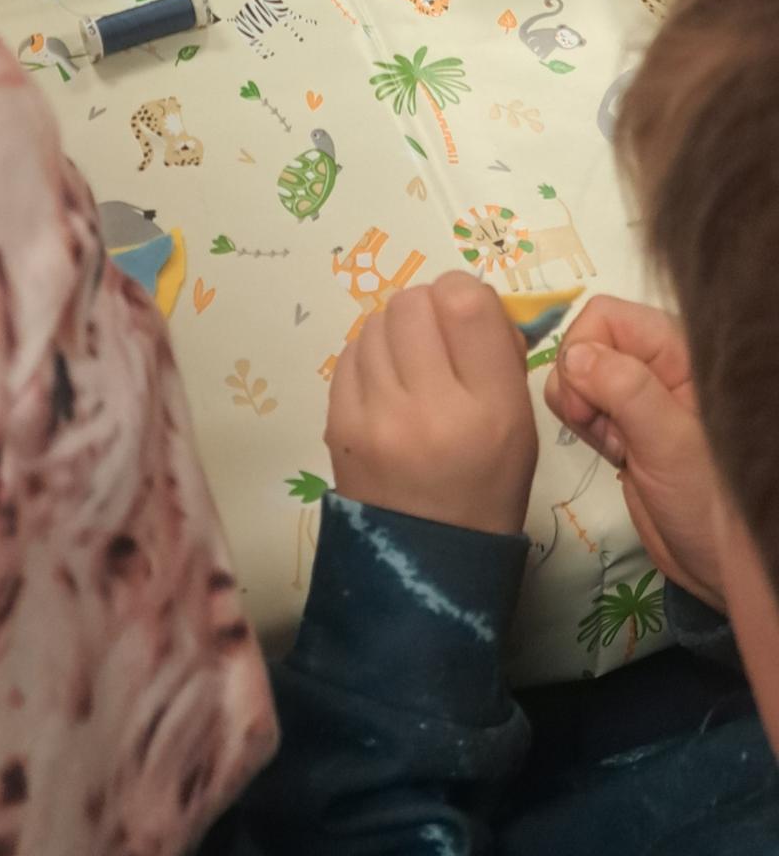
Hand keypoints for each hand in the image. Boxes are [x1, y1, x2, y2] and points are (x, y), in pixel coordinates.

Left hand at [327, 272, 538, 535]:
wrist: (427, 561)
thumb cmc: (485, 486)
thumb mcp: (519, 422)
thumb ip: (498, 352)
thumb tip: (467, 297)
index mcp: (491, 409)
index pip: (466, 303)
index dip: (465, 294)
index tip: (467, 314)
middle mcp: (431, 409)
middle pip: (413, 302)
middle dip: (428, 308)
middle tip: (437, 338)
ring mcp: (376, 418)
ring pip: (375, 322)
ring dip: (396, 330)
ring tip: (410, 364)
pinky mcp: (337, 425)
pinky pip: (348, 353)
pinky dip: (368, 356)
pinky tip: (384, 383)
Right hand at [545, 296, 724, 610]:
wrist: (717, 562)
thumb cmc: (708, 500)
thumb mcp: (670, 440)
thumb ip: (624, 389)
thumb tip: (572, 355)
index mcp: (677, 349)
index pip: (604, 316)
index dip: (584, 351)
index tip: (589, 403)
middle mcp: (655, 363)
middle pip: (585, 342)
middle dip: (579, 385)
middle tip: (606, 430)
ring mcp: (638, 395)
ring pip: (578, 375)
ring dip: (582, 410)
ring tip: (618, 446)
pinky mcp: (624, 425)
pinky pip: (583, 407)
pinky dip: (585, 429)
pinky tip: (616, 455)